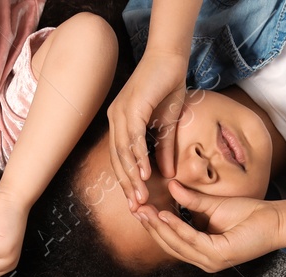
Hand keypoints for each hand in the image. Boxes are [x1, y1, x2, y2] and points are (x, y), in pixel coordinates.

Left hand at [107, 48, 189, 206]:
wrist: (171, 58)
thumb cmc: (168, 86)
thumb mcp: (168, 124)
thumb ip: (164, 149)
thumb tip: (167, 175)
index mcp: (120, 124)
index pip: (120, 159)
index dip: (127, 182)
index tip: (137, 202)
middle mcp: (115, 120)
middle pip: (117, 160)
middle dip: (127, 186)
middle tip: (137, 208)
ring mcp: (120, 113)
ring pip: (123, 153)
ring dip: (132, 177)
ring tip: (141, 196)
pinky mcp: (131, 107)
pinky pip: (133, 138)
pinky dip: (138, 157)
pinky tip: (144, 173)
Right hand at [135, 183, 283, 271]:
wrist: (274, 220)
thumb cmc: (248, 214)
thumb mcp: (213, 205)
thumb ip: (191, 200)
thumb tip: (170, 186)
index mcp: (201, 251)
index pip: (171, 240)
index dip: (154, 225)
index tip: (139, 207)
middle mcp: (203, 260)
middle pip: (169, 244)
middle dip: (151, 226)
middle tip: (135, 209)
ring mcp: (210, 261)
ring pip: (177, 244)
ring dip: (159, 227)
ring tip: (145, 211)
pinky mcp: (218, 256)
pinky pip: (192, 240)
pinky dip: (177, 227)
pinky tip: (164, 214)